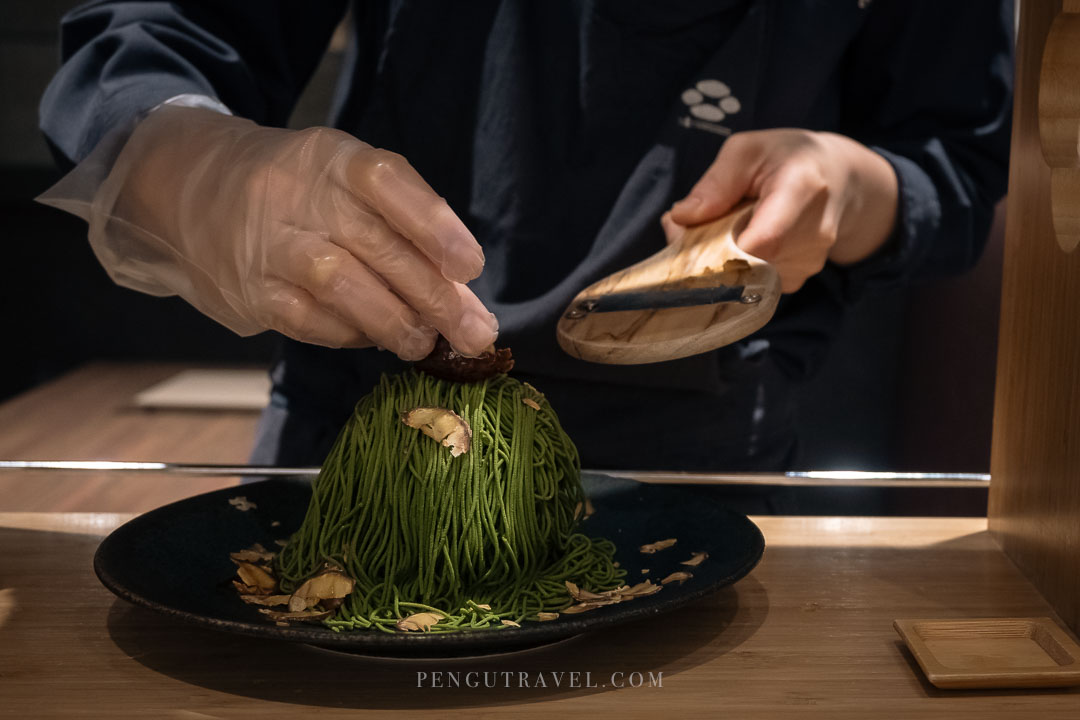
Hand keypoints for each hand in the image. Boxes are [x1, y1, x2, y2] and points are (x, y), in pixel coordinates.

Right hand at [93, 106, 496, 359]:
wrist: (190, 190)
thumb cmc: (296, 191)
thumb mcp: (341, 180)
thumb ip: (399, 225)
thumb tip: (462, 295)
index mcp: (330, 157)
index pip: (385, 180)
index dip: (433, 224)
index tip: (471, 266)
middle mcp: (296, 194)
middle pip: (373, 243)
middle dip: (433, 294)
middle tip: (474, 332)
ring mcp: (267, 243)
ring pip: (338, 284)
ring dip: (393, 321)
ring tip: (425, 344)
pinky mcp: (249, 291)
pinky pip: (307, 319)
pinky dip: (350, 334)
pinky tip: (375, 339)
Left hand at [664, 129, 898, 292]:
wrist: (840, 179)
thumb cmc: (787, 158)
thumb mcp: (747, 149)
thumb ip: (714, 182)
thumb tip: (680, 218)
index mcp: (802, 189)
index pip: (764, 239)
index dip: (722, 250)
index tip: (687, 237)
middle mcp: (814, 233)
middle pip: (747, 263)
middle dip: (708, 253)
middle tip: (692, 228)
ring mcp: (810, 262)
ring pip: (746, 277)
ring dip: (721, 260)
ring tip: (724, 229)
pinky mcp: (799, 279)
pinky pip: (754, 283)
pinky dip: (737, 268)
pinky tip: (742, 242)